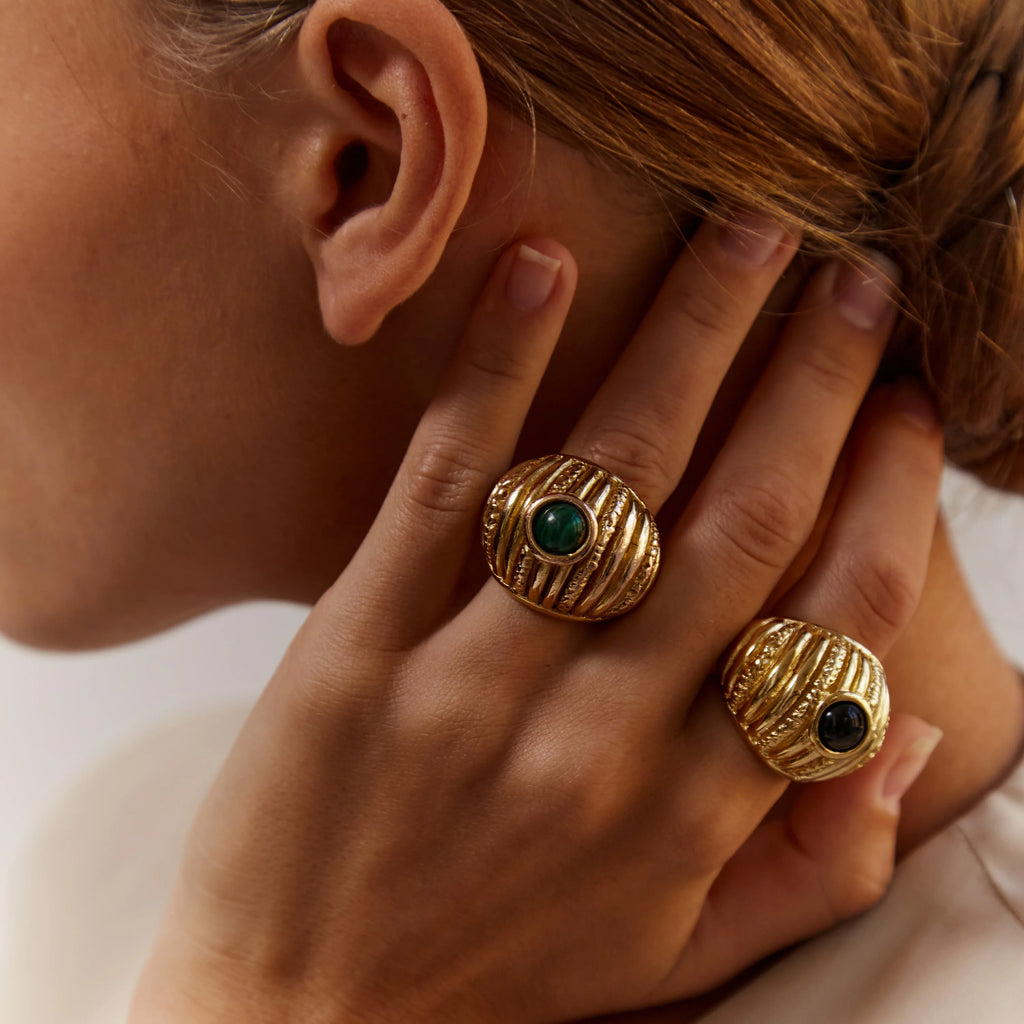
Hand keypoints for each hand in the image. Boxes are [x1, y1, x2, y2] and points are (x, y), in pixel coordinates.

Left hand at [130, 216, 944, 1022]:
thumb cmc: (500, 985)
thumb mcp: (678, 954)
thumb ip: (810, 859)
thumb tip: (908, 731)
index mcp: (689, 815)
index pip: (829, 623)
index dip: (890, 494)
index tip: (912, 404)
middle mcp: (597, 740)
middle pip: (738, 520)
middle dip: (814, 380)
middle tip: (857, 275)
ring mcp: (468, 688)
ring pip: (605, 480)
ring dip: (687, 339)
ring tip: (746, 235)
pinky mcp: (353, 652)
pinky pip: (441, 488)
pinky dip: (497, 369)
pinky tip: (542, 269)